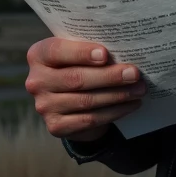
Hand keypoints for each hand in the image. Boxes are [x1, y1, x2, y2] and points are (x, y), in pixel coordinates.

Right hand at [25, 38, 145, 142]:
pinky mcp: (56, 126)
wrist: (72, 101)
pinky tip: (131, 105)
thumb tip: (124, 49)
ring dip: (117, 95)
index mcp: (39, 55)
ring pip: (86, 101)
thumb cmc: (80, 66)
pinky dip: (114, 112)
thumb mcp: (80, 53)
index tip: (105, 54)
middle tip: (135, 73)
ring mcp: (44, 106)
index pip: (57, 51)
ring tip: (139, 89)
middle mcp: (36, 81)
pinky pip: (90, 120)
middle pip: (76, 78)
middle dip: (109, 76)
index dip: (81, 53)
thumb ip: (92, 49)